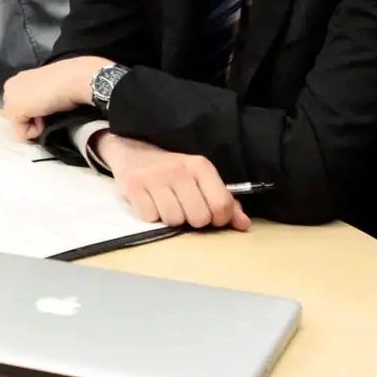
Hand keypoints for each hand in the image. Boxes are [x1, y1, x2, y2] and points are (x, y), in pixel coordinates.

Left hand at [2, 55, 113, 139]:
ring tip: (48, 110)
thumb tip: (37, 114)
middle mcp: (9, 88)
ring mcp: (9, 99)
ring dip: (35, 123)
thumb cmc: (65, 82)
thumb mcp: (45, 90)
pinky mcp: (14, 111)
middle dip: (33, 118)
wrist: (71, 79)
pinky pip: (22, 133)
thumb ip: (35, 99)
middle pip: (17, 117)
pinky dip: (36, 130)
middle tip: (49, 108)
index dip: (36, 111)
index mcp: (17, 81)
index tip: (48, 103)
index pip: (20, 106)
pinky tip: (45, 115)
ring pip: (19, 125)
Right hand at [96, 133, 250, 229]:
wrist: (132, 151)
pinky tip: (151, 203)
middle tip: (185, 210)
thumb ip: (224, 201)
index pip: (221, 205)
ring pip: (174, 220)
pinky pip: (150, 218)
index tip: (210, 216)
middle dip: (193, 220)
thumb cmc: (171, 170)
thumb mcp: (200, 179)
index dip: (219, 219)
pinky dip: (151, 216)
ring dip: (171, 219)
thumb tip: (243, 225)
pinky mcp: (133, 187)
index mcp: (200, 166)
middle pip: (199, 217)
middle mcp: (179, 170)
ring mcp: (154, 178)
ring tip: (167, 206)